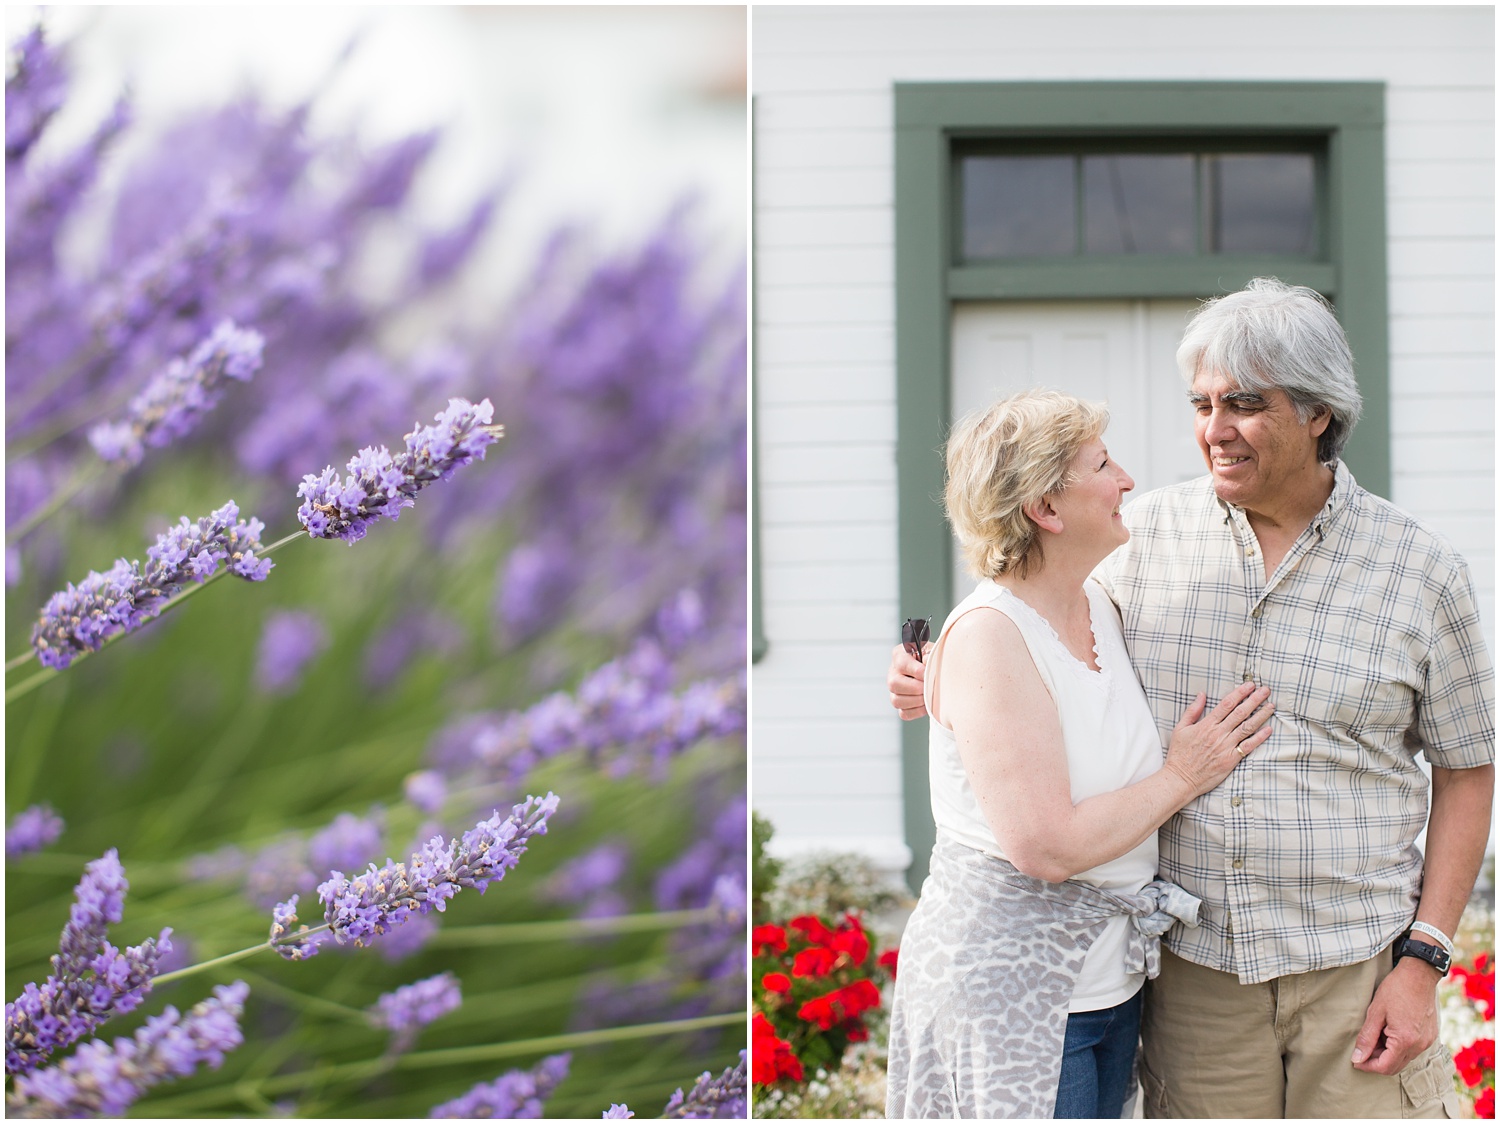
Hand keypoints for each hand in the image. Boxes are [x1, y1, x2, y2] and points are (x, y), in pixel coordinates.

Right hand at [888, 642, 928, 720]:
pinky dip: (917, 711)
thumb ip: (929, 655)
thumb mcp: (932, 651)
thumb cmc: (932, 659)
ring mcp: (894, 691)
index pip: (902, 664)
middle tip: (928, 687)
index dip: (917, 671)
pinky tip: (926, 705)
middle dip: (915, 688)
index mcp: (899, 656)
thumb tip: (926, 662)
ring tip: (928, 696)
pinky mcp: (900, 704)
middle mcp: (893, 673)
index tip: (928, 674)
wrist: (935, 670)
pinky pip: (904, 713)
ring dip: (916, 701)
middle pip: (894, 684)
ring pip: (896, 701)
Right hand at [1162, 682, 1273, 797]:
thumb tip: (1202, 695)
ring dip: (1261, 715)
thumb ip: (1192, 711)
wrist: (1181, 778)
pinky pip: (1248, 746)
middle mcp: (1218, 733)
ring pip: (1247, 727)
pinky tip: (1268, 729)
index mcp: (1206, 724)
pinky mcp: (1231, 759)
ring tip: (1271, 706)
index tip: (1249, 685)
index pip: (1227, 704)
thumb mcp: (1180, 729)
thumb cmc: (1179, 754)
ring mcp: (1226, 746)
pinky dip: (1259, 737)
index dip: (1240, 693)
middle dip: (1254, 699)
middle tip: (1265, 690)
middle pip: (1240, 713)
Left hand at [1351, 957, 1440, 1073]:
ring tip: (1374, 1036)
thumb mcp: (1375, 1012)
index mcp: (1405, 1041)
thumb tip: (1357, 1058)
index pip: (1385, 1067)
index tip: (1355, 1060)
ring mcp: (1427, 1041)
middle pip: (1395, 1066)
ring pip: (1404, 1059)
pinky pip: (1412, 1050)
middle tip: (1362, 1049)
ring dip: (1387, 1054)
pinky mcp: (1430, 1036)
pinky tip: (1387, 1033)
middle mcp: (1419, 1046)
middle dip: (1376, 1061)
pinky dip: (1398, 1047)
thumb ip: (1366, 1037)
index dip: (1368, 1066)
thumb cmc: (1395, 989)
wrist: (1419, 975)